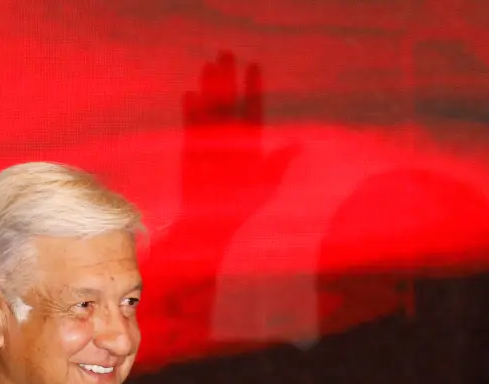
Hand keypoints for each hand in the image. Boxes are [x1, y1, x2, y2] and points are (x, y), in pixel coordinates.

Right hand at [179, 53, 293, 230]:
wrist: (211, 224)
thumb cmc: (240, 207)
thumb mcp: (265, 183)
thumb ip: (278, 163)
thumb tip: (297, 144)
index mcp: (249, 141)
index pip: (252, 108)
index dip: (252, 87)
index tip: (254, 66)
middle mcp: (229, 138)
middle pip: (229, 101)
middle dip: (228, 78)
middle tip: (226, 53)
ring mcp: (209, 142)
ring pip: (210, 109)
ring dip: (209, 88)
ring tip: (208, 66)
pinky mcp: (191, 150)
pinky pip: (191, 127)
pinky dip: (191, 112)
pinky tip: (191, 94)